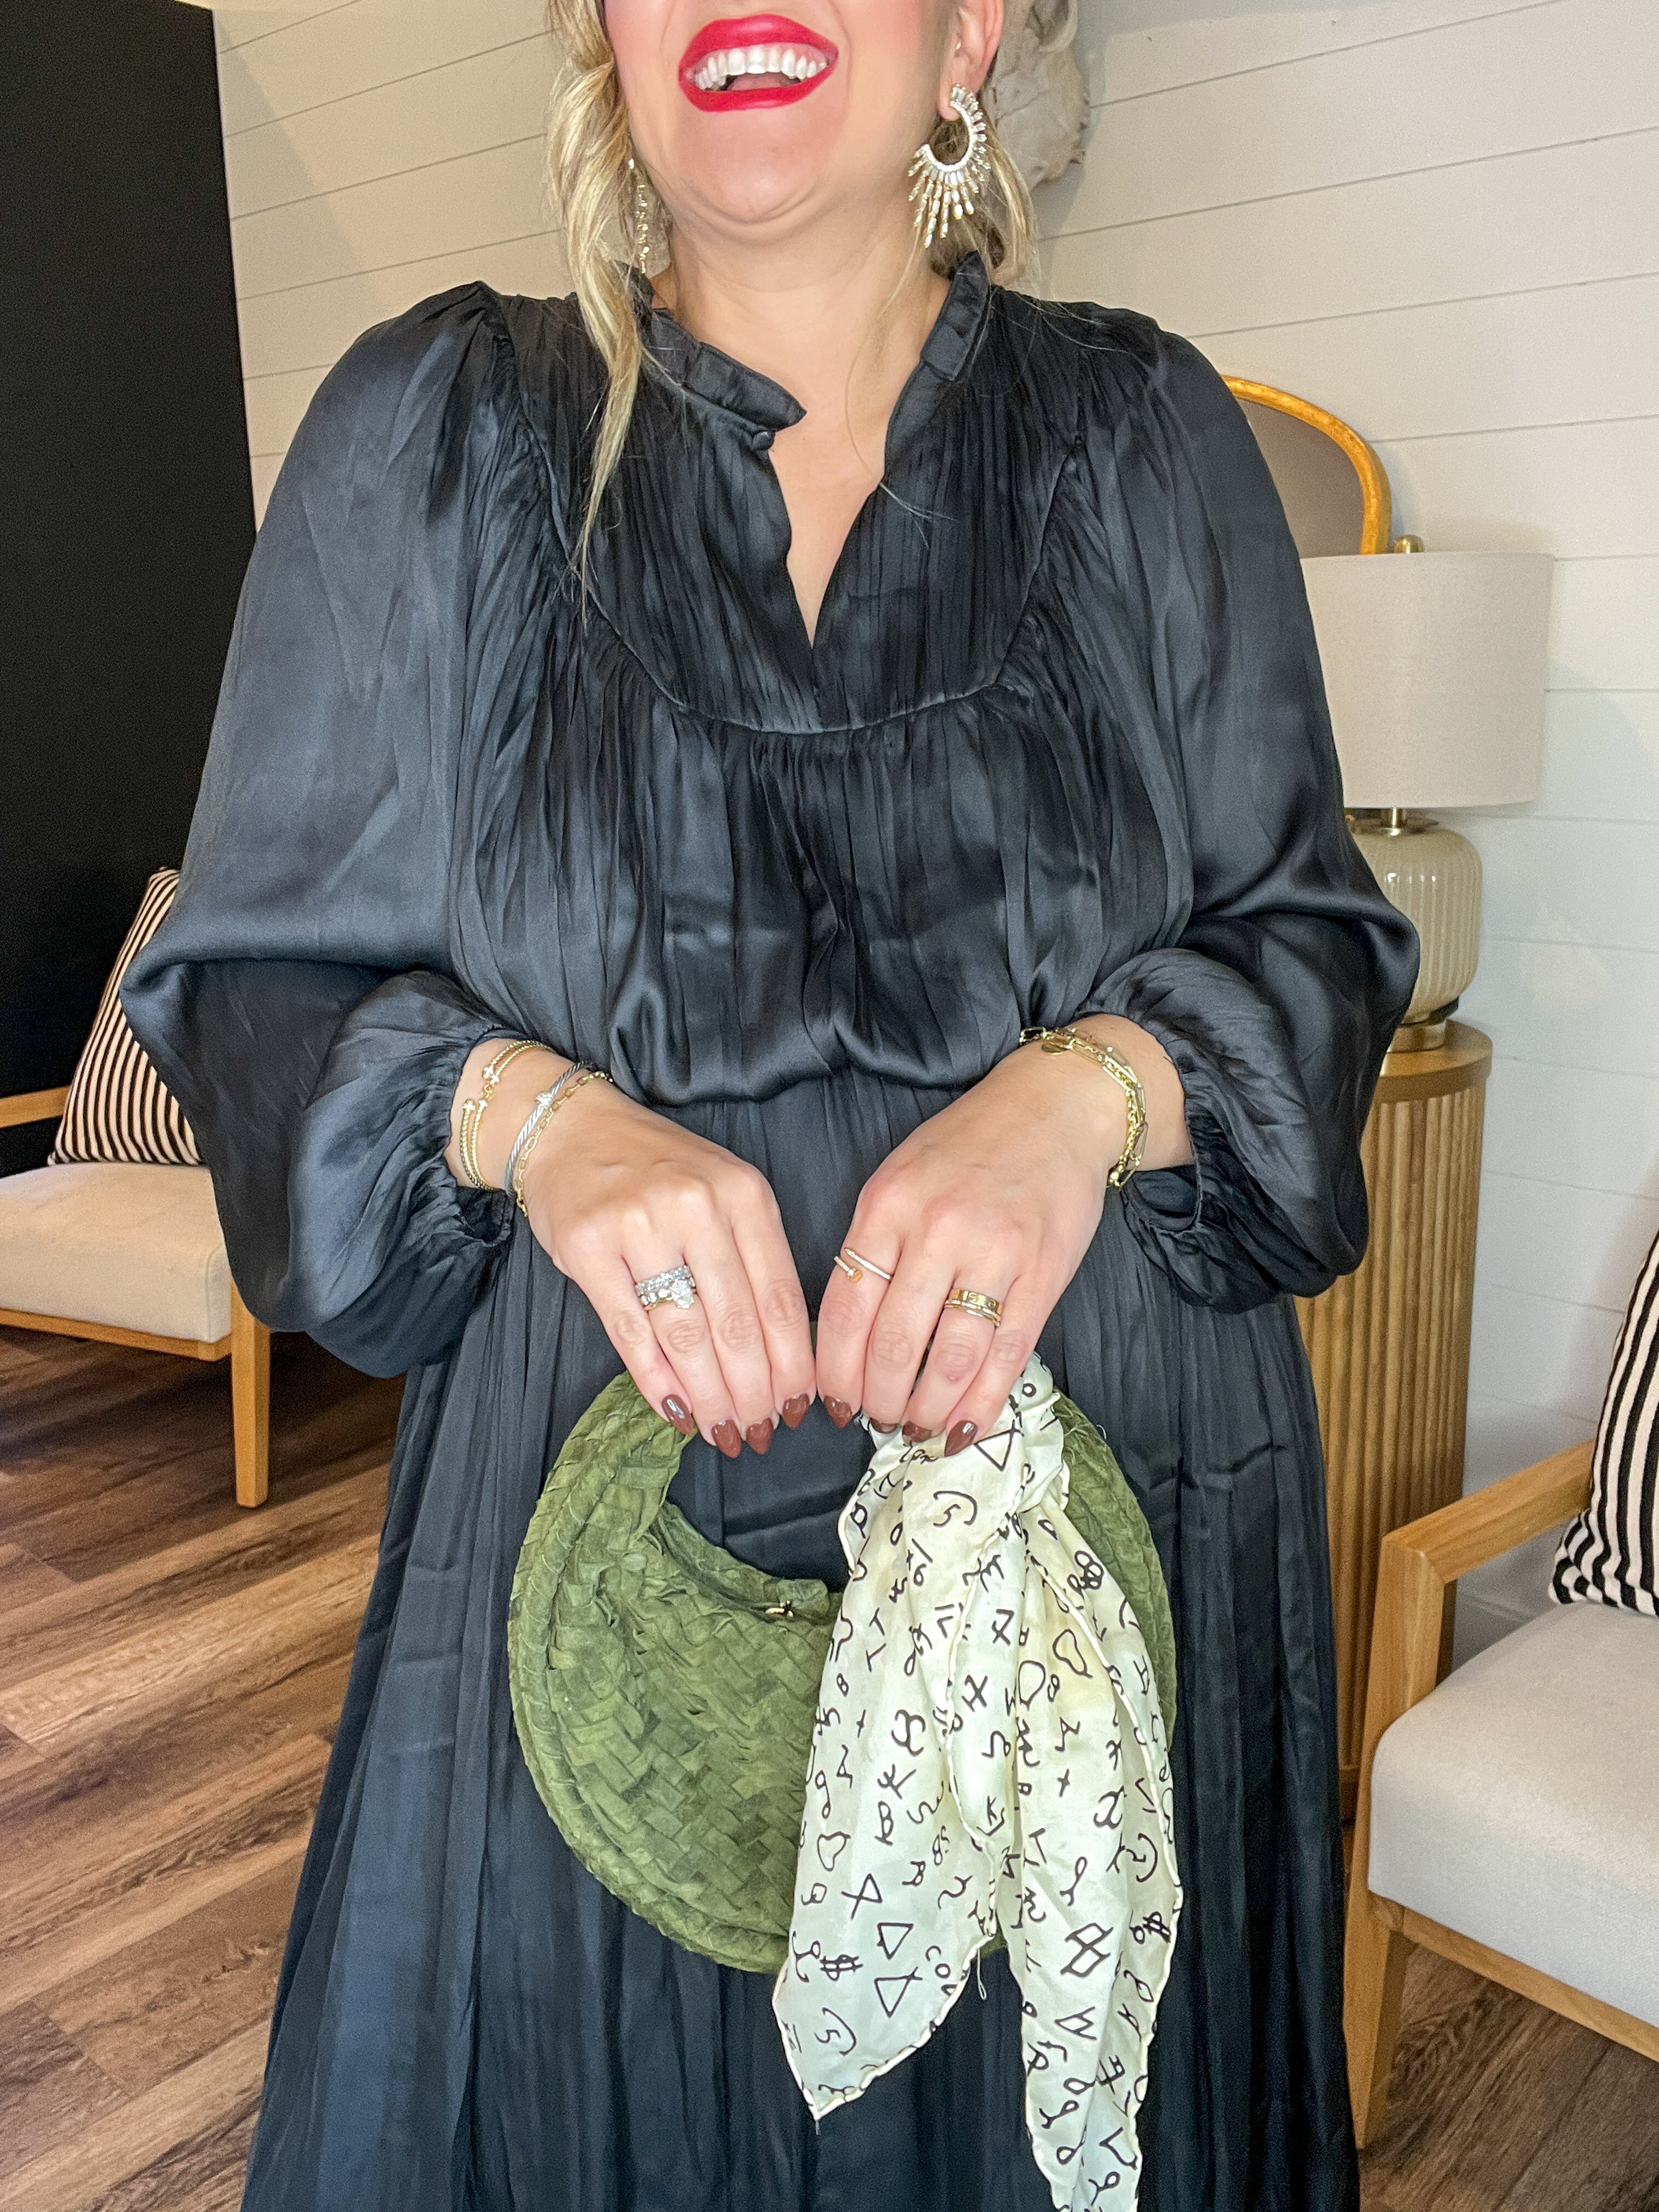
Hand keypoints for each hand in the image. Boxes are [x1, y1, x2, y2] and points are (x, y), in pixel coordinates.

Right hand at [448, 1043, 813, 1454]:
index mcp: (745, 1195)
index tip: (797, 1408)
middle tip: (758, 1433)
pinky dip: (654, 1378)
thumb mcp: (724, 1194)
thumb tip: (779, 1358)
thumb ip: (753, 1260)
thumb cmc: (657, 1171)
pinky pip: (629, 1329)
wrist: (571, 1128)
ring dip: (708, 1395)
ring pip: (686, 1333)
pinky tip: (673, 1410)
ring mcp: (639, 1224)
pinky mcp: (588, 1247)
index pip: (781, 1297)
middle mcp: (697, 1206)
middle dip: (753, 1391)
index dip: (792, 1364)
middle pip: (737, 1323)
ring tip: (721, 1431)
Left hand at [814, 1020, 1187, 1452]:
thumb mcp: (899, 1177)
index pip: (845, 1308)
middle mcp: (936, 1230)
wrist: (1056, 1107)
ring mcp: (994, 1253)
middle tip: (877, 1422)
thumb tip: (848, 1336)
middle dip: (880, 1400)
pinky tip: (965, 1427)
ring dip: (928, 1408)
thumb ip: (872, 1244)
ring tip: (916, 1429)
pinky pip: (1007, 1355)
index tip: (832, 1403)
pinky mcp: (1043, 1273)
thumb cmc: (969, 1146)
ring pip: (950, 1359)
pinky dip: (982, 1402)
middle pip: (895, 1343)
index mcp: (887, 1206)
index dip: (835, 1370)